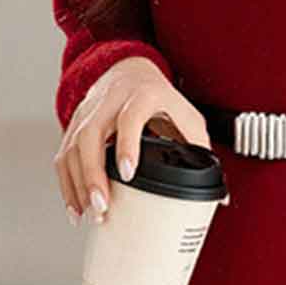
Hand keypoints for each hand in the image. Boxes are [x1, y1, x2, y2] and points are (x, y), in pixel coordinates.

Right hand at [53, 55, 211, 224]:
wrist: (128, 70)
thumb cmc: (160, 98)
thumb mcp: (187, 117)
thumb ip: (200, 151)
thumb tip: (221, 197)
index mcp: (143, 95)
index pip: (130, 117)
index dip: (127, 144)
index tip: (127, 172)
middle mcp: (110, 101)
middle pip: (91, 136)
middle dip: (93, 175)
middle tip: (102, 206)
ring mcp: (88, 113)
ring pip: (72, 148)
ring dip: (77, 185)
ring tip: (89, 215)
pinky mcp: (74, 126)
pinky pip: (64, 156)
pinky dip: (67, 184)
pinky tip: (76, 207)